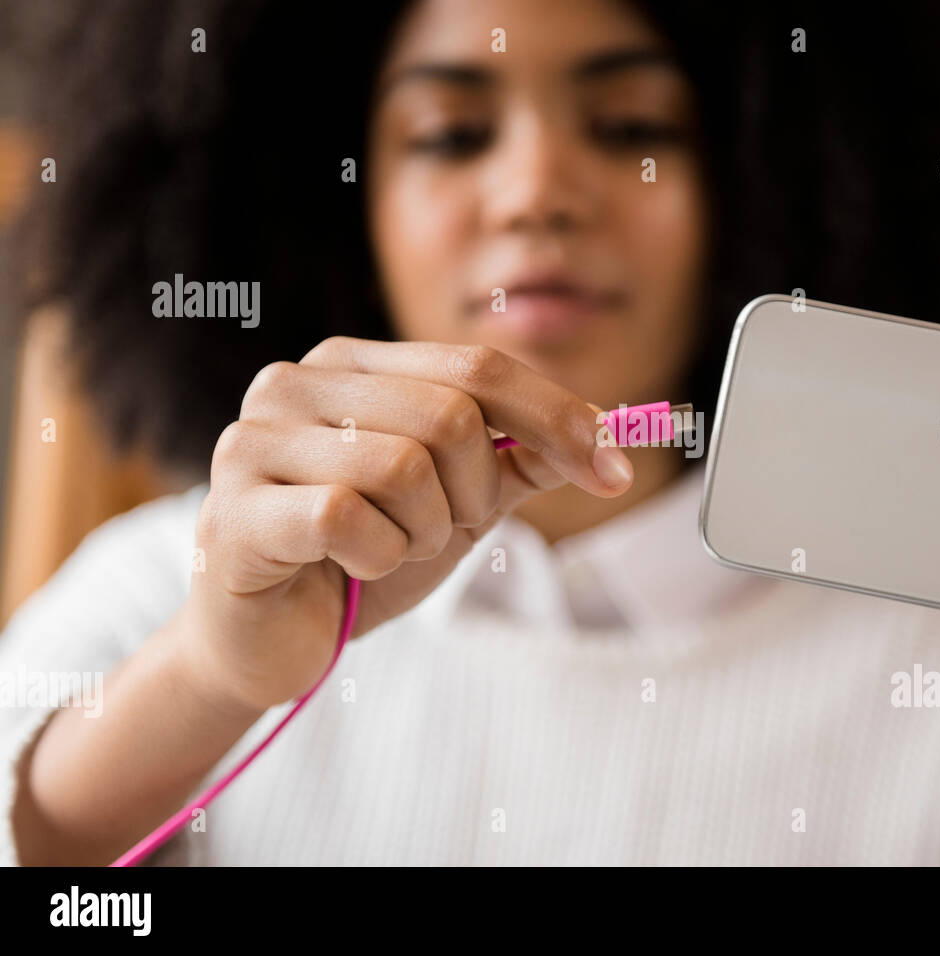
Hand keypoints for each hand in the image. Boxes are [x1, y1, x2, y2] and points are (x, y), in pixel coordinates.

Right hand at [182, 338, 635, 712]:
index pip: (479, 366)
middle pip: (450, 415)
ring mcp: (256, 440)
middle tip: (452, 527)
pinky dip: (378, 558)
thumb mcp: (460, 503)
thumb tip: (607, 438)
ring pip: (403, 466)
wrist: (272, 638)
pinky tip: (351, 569)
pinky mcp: (233, 508)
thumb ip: (522, 461)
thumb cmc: (363, 556)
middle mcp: (298, 383)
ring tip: (392, 547)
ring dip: (425, 530)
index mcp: (356, 365)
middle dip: (478, 491)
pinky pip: (348, 518)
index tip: (615, 472)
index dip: (558, 417)